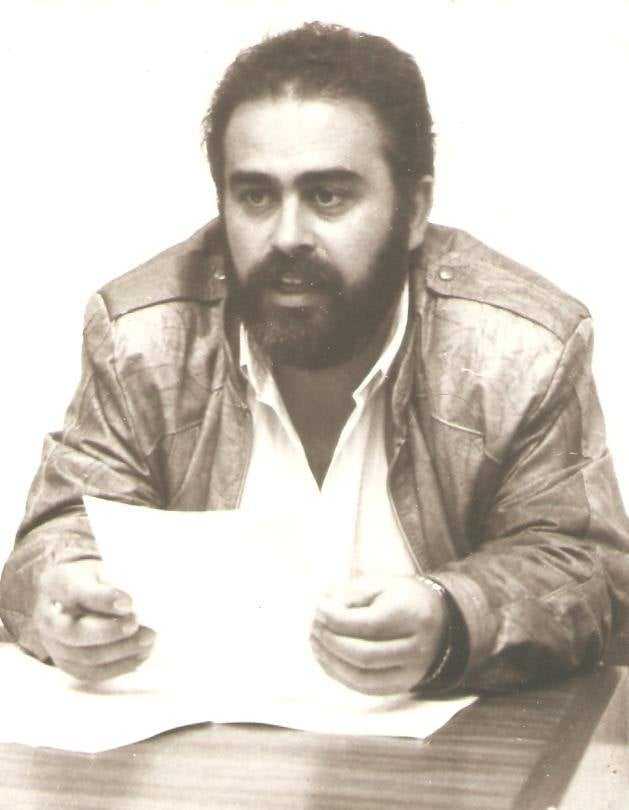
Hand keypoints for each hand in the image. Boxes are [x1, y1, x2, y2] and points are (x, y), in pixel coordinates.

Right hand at [33, 559, 154, 680]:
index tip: (130, 602)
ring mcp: (52, 644)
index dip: (102, 599)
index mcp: (54, 583)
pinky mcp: (65, 663)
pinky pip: (90, 672)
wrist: (77, 593)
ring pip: (83, 656)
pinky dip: (118, 666)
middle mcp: (46, 617)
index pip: (74, 591)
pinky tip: (140, 656)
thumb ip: (114, 584)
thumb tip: (136, 606)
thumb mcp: (102, 570)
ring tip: (147, 642)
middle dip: (109, 632)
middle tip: (137, 624)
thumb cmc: (96, 579)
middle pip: (72, 631)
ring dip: (119, 651)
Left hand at [310, 576, 447, 694]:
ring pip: (363, 676)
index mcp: (412, 614)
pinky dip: (341, 676)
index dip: (337, 619)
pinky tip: (327, 660)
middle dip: (331, 642)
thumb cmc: (404, 597)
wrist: (442, 619)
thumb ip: (354, 594)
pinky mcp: (404, 685)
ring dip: (331, 662)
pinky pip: (367, 688)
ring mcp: (412, 671)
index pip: (368, 624)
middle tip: (314, 627)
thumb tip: (324, 610)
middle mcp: (416, 647)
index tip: (318, 608)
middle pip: (364, 654)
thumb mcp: (382, 584)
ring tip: (315, 643)